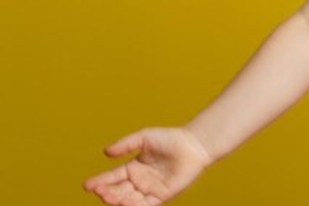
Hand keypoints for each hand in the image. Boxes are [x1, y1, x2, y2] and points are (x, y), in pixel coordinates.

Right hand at [84, 127, 212, 205]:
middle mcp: (139, 182)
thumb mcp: (144, 137)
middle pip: (118, 191)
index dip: (99, 182)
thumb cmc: (170, 139)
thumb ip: (125, 144)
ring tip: (109, 197)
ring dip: (118, 200)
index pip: (112, 178)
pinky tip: (127, 204)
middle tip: (99, 191)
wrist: (193, 145)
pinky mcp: (161, 196)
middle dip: (107, 193)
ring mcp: (149, 190)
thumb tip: (105, 152)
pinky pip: (145, 205)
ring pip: (128, 200)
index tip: (87, 185)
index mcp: (133, 169)